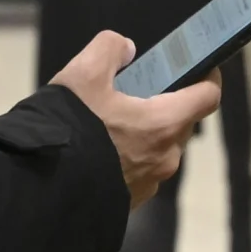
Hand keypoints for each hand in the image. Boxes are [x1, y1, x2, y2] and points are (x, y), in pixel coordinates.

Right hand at [51, 30, 220, 209]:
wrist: (42, 189)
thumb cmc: (69, 127)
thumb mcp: (83, 73)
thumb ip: (109, 49)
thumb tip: (126, 50)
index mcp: (164, 124)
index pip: (208, 97)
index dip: (207, 77)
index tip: (197, 67)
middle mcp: (165, 157)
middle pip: (180, 122)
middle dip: (164, 104)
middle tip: (134, 91)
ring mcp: (149, 183)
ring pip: (158, 149)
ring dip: (144, 134)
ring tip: (109, 123)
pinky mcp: (130, 202)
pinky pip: (139, 171)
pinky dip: (128, 158)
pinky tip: (98, 152)